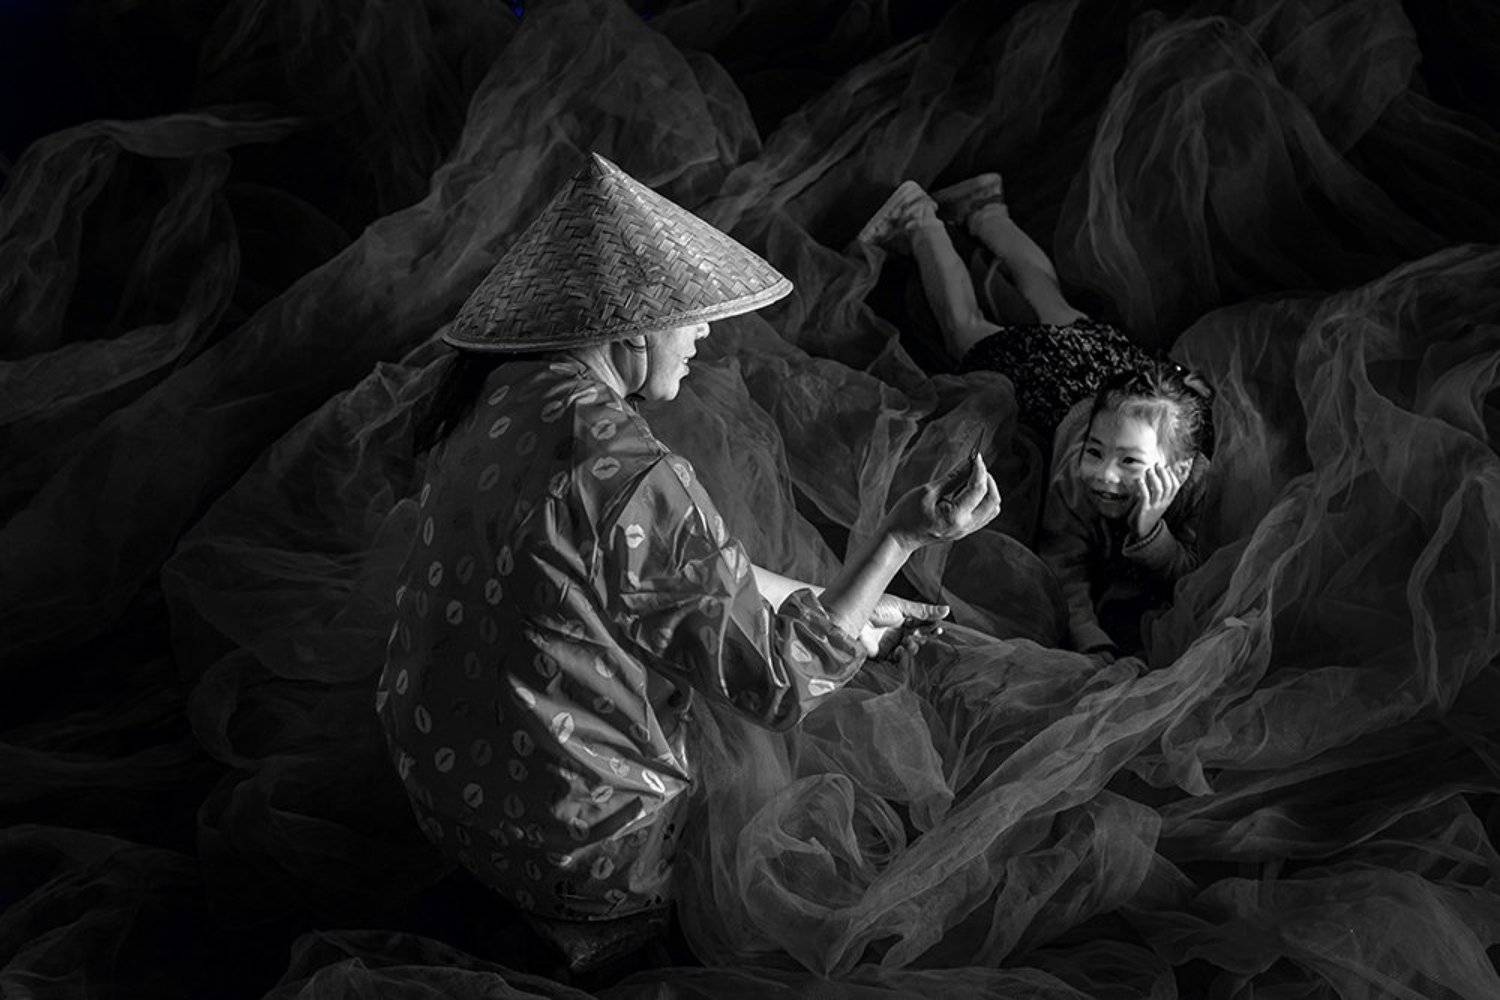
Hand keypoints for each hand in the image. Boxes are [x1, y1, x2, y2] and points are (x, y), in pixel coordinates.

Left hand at [859, 594, 948, 656]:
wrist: (853, 619)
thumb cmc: (875, 608)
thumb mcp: (901, 607)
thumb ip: (924, 611)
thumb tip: (947, 609)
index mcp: (903, 617)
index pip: (922, 624)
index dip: (931, 627)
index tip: (938, 629)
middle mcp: (898, 630)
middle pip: (918, 637)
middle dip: (923, 637)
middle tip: (924, 635)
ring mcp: (890, 643)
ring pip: (910, 649)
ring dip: (913, 647)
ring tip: (909, 642)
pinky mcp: (882, 655)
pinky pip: (897, 659)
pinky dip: (901, 657)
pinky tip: (900, 651)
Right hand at [884, 452, 1001, 551]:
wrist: (899, 538)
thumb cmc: (907, 514)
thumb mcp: (927, 491)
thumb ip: (952, 478)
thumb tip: (969, 463)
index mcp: (955, 516)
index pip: (978, 489)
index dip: (979, 469)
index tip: (975, 456)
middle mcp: (965, 526)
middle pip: (993, 500)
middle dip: (988, 479)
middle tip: (975, 466)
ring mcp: (966, 530)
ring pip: (992, 508)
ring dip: (987, 490)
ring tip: (970, 477)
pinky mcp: (964, 530)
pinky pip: (984, 514)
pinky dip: (982, 499)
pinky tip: (967, 490)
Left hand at [1131, 463, 1184, 538]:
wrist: (1141, 531)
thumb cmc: (1147, 513)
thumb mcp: (1156, 501)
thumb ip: (1156, 490)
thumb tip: (1155, 473)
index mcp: (1167, 501)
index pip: (1175, 487)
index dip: (1172, 476)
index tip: (1166, 467)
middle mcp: (1163, 503)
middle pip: (1168, 486)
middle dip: (1163, 473)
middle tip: (1157, 465)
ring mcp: (1154, 506)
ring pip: (1159, 490)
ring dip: (1154, 478)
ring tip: (1148, 470)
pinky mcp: (1144, 509)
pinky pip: (1145, 496)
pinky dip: (1142, 486)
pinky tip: (1138, 479)